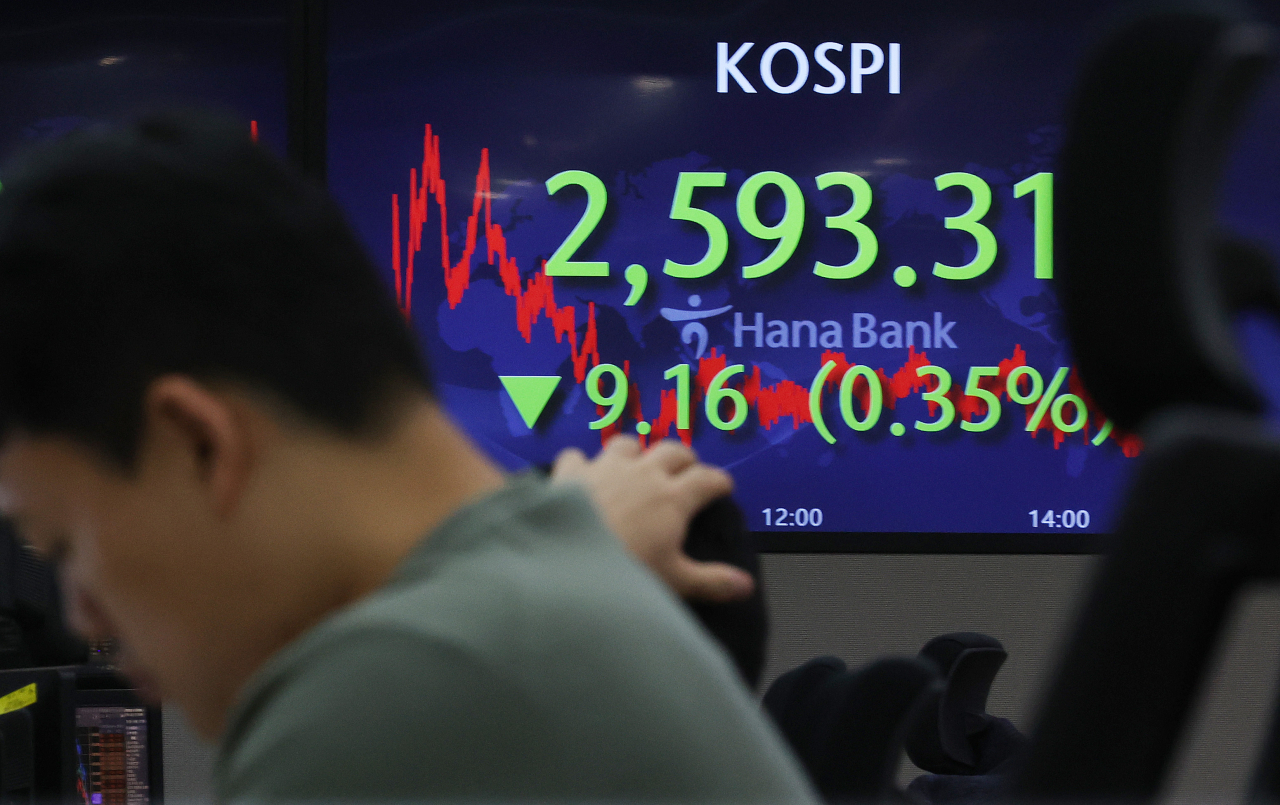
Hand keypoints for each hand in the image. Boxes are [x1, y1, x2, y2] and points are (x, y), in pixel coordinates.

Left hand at [551, 436, 753, 602]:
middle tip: (688, 471)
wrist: (564, 563)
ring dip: (637, 452)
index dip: (719, 482)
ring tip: (638, 466)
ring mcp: (606, 467)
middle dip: (685, 459)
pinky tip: (582, 476)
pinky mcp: (571, 472)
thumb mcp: (675, 582)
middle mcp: (643, 473)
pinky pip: (578, 456)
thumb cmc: (627, 571)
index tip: (724, 487)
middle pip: (673, 451)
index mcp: (673, 498)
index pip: (708, 479)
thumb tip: (746, 585)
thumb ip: (712, 582)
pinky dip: (583, 465)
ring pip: (628, 444)